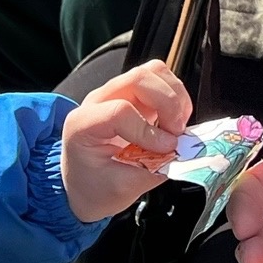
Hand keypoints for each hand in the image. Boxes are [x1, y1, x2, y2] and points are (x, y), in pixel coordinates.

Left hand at [55, 59, 192, 220]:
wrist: (83, 187)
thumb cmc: (93, 188)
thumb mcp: (120, 189)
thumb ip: (152, 171)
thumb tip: (180, 154)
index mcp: (83, 125)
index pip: (120, 110)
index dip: (147, 129)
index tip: (164, 149)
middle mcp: (98, 102)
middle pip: (138, 78)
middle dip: (167, 102)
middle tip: (176, 132)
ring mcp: (117, 95)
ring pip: (152, 72)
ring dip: (174, 96)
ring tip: (178, 125)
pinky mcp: (135, 98)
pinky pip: (161, 82)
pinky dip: (176, 97)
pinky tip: (175, 121)